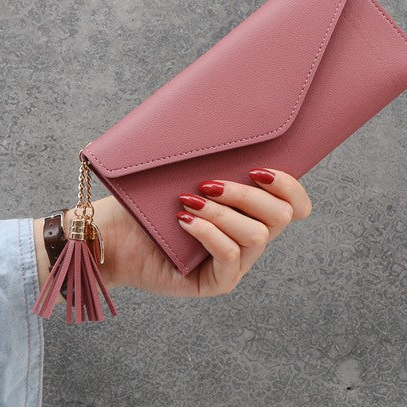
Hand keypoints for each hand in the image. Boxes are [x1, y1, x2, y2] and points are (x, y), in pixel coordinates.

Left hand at [34, 168, 311, 300]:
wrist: (108, 231)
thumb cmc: (147, 198)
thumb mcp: (188, 170)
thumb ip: (218, 156)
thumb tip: (240, 124)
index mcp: (252, 209)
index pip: (297, 204)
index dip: (290, 186)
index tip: (258, 169)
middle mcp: (250, 236)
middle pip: (283, 216)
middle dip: (248, 195)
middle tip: (209, 184)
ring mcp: (237, 263)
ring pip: (258, 236)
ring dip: (225, 213)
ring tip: (190, 202)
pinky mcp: (216, 282)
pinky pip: (230, 258)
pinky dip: (209, 234)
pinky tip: (184, 221)